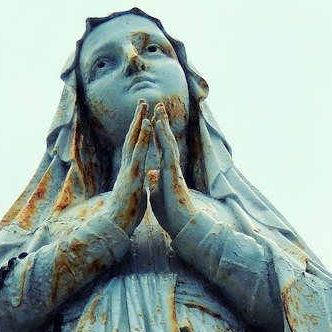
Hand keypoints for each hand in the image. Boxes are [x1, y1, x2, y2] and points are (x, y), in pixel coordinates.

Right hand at [104, 101, 150, 235]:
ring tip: (144, 106)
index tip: (143, 119)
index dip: (138, 134)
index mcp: (129, 173)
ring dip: (139, 122)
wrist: (116, 227)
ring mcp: (129, 170)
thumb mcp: (135, 195)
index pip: (134, 149)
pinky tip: (147, 124)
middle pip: (131, 139)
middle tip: (142, 103)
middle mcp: (127, 167)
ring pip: (134, 141)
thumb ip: (138, 184)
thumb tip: (142, 180)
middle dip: (137, 120)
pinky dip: (143, 137)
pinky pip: (139, 152)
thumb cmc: (126, 215)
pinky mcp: (132, 175)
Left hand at [148, 103, 194, 238]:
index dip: (156, 134)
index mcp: (165, 171)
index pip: (160, 148)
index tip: (152, 121)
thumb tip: (151, 175)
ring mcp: (173, 168)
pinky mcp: (173, 172)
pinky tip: (159, 124)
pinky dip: (163, 136)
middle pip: (166, 140)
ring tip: (159, 108)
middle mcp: (170, 166)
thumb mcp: (157, 194)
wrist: (180, 225)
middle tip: (158, 106)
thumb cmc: (170, 212)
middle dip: (162, 123)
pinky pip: (168, 150)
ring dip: (163, 123)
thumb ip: (155, 182)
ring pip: (169, 141)